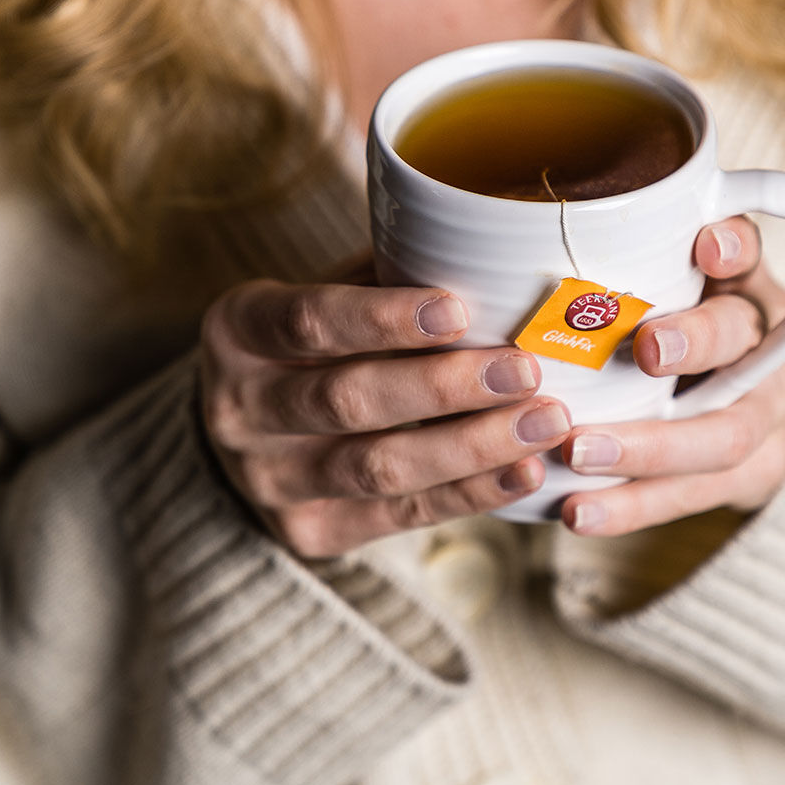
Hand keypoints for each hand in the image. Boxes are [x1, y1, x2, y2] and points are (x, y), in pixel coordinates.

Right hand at [200, 281, 570, 556]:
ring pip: (378, 468)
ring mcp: (269, 481)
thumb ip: (388, 276)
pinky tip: (525, 471)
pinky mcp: (310, 531)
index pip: (308, 321)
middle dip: (446, 387)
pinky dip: (470, 493)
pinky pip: (400, 515)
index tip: (459, 308)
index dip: (383, 318)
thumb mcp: (326, 295)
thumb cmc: (315, 346)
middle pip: (349, 400)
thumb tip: (496, 253)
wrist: (250, 437)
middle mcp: (239, 410)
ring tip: (546, 422)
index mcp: (238, 331)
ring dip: (472, 446)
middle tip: (526, 369)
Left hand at [558, 216, 784, 535]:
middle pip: (744, 342)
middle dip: (696, 344)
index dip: (734, 248)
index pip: (750, 254)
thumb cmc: (681, 333)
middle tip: (645, 350)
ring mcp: (765, 417)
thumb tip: (529, 218)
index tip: (706, 247)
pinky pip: (690, 497)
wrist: (753, 408)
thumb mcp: (666, 287)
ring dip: (648, 448)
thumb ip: (627, 259)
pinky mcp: (748, 477)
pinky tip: (577, 514)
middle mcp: (766, 348)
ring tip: (578, 454)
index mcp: (743, 287)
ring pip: (722, 436)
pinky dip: (632, 507)